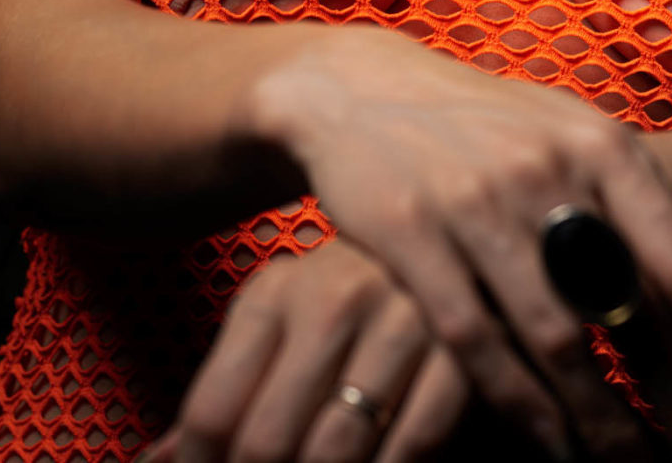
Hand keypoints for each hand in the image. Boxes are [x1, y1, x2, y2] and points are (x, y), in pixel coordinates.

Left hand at [138, 235, 477, 462]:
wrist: (445, 231)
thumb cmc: (342, 299)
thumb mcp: (274, 323)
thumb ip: (222, 392)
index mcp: (275, 292)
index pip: (212, 413)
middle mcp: (334, 298)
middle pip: (266, 442)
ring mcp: (400, 320)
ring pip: (337, 451)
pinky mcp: (459, 347)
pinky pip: (415, 443)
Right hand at [242, 24, 671, 462]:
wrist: (362, 84)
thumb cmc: (495, 127)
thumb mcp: (581, 146)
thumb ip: (657, 219)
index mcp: (602, 147)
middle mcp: (547, 171)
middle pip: (626, 313)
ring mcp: (475, 203)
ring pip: (554, 340)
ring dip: (603, 423)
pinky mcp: (410, 235)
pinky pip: (475, 343)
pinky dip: (520, 406)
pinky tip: (554, 449)